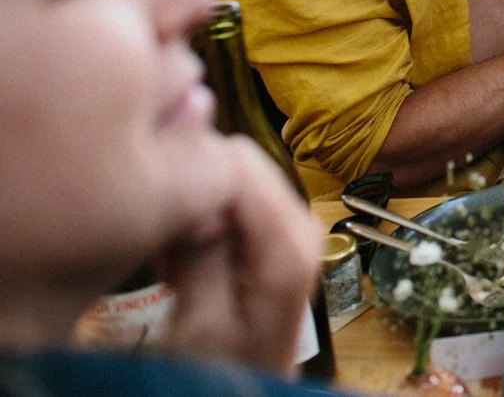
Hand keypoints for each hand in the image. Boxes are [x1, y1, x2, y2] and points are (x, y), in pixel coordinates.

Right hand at [159, 138, 321, 377]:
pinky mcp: (280, 230)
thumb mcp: (201, 323)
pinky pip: (236, 198)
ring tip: (181, 267)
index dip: (194, 184)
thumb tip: (200, 194)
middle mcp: (303, 221)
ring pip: (234, 176)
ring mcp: (293, 224)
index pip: (238, 161)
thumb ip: (202, 255)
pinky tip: (192, 265)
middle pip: (239, 161)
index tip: (169, 232)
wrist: (250, 387)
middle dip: (197, 196)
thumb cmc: (225, 369)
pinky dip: (206, 224)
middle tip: (171, 255)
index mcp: (290, 241)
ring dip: (198, 211)